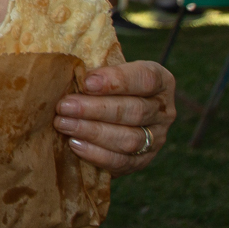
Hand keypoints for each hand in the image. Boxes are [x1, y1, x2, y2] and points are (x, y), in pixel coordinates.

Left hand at [55, 60, 174, 174]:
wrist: (108, 114)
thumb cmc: (102, 84)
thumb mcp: (104, 70)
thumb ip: (92, 65)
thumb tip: (66, 67)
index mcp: (161, 81)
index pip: (146, 78)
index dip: (117, 80)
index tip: (86, 82)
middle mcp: (164, 110)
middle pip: (135, 111)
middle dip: (96, 109)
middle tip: (65, 106)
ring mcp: (157, 138)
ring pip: (129, 139)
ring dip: (93, 132)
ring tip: (64, 124)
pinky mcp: (142, 161)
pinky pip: (122, 162)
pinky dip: (97, 154)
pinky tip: (75, 144)